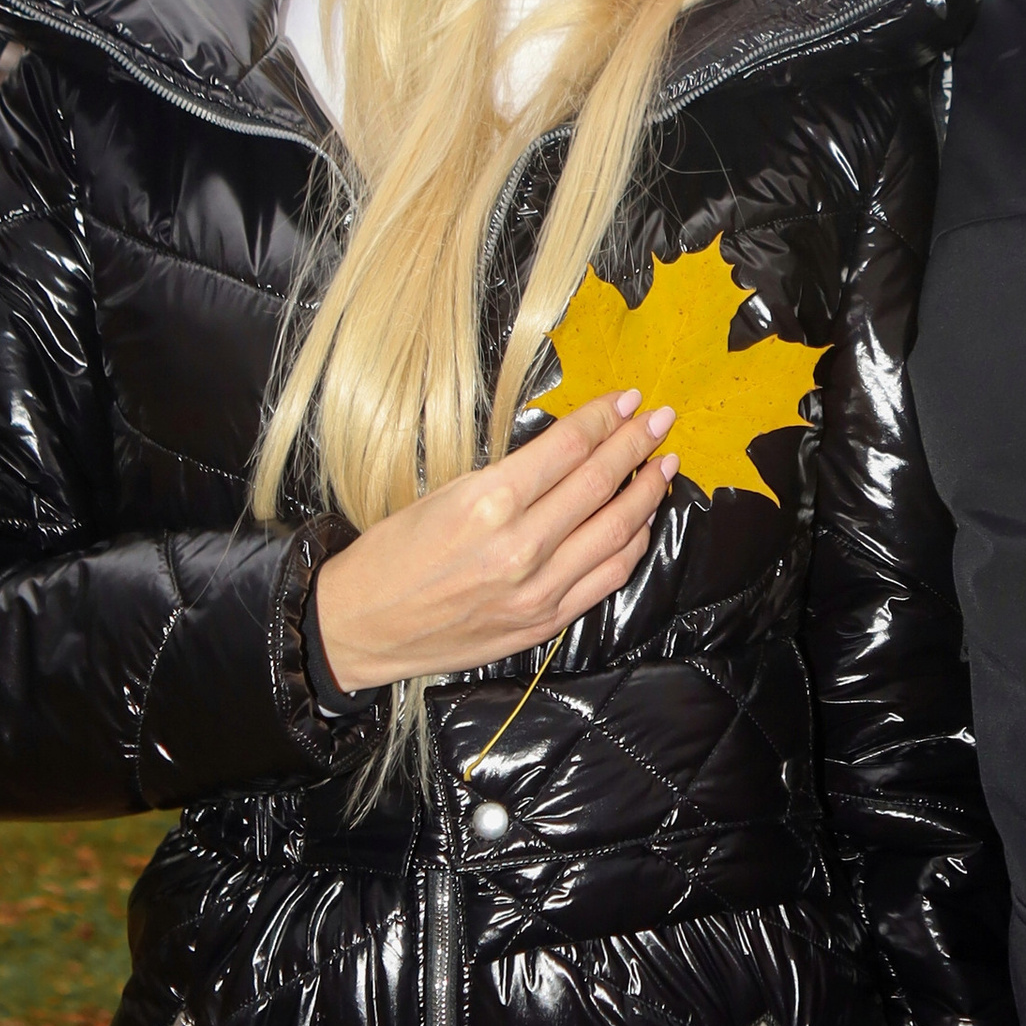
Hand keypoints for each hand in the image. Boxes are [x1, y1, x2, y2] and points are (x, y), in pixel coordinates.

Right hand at [314, 391, 677, 689]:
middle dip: (638, 444)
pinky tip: (642, 522)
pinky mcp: (544, 622)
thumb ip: (509, 477)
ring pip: (616, 531)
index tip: (628, 399)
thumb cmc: (391, 556)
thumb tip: (566, 451)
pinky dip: (632, 544)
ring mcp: (537, 589)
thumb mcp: (442, 494)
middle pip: (599, 483)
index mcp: (488, 503)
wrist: (362, 626)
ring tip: (664, 465)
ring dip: (647, 493)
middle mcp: (520, 547)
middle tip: (662, 419)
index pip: (568, 448)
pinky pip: (607, 577)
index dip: (605, 419)